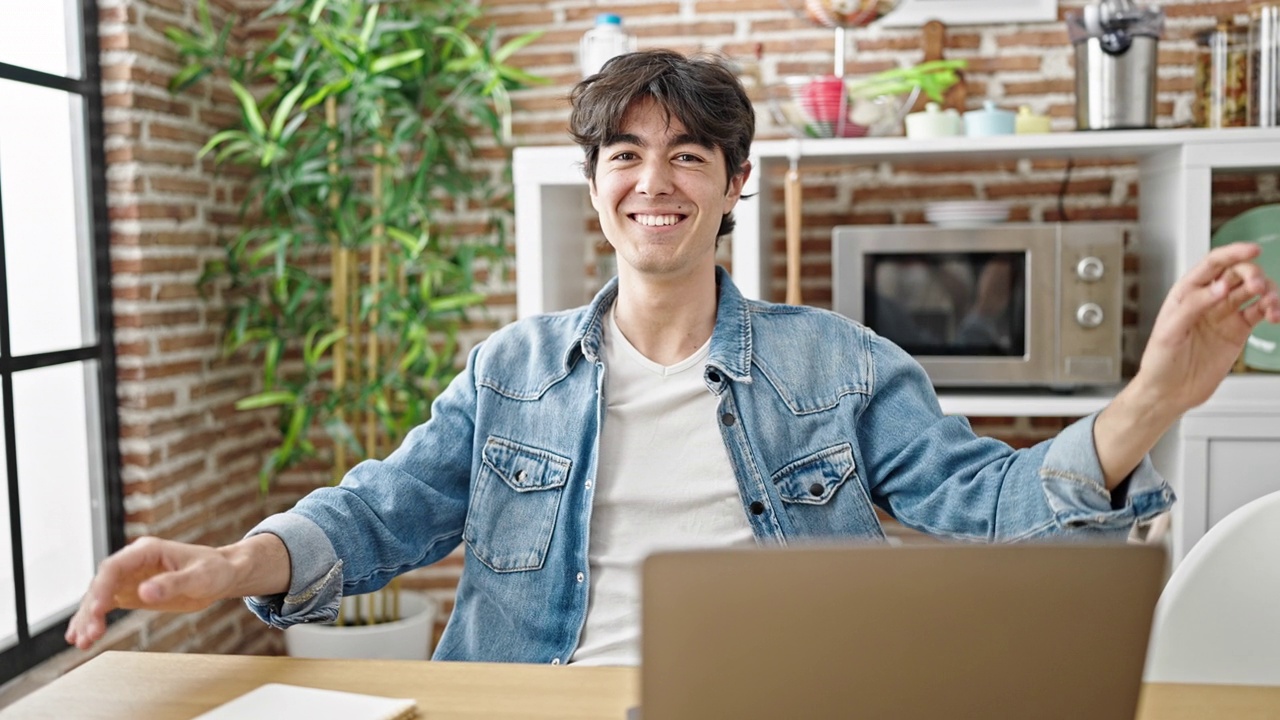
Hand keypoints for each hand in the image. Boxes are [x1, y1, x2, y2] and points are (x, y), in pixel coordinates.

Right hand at [65, 536, 254, 649]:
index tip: (98, 610)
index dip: (103, 588)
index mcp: (147, 551)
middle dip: (92, 609)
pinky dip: (94, 620)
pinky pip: (106, 606)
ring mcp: (129, 577)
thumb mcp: (199, 577)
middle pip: (102, 583)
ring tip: (82, 643)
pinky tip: (82, 637)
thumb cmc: (214, 570)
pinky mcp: (131, 593)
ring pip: (100, 596)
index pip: (115, 567)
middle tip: (89, 634)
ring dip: (88, 618)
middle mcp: (133, 561)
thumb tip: (143, 592)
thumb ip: (173, 584)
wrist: (223, 575)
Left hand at [1134, 242, 1279, 414]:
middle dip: (1253, 274)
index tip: (1253, 250)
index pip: (1213, 264)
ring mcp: (1224, 314)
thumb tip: (1219, 287)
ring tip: (1271, 305)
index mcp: (1185, 293)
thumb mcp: (1169, 332)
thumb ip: (1194, 306)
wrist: (1168, 392)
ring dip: (1268, 292)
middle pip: (1237, 273)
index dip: (1233, 253)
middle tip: (1259, 287)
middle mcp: (1207, 299)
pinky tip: (1275, 314)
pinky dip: (1271, 309)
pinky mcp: (1237, 330)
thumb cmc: (1159, 361)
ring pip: (1253, 291)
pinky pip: (1259, 312)